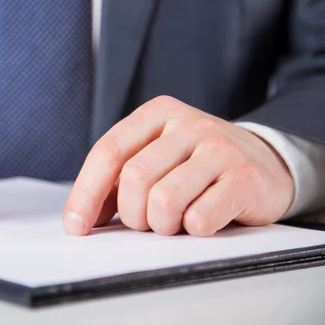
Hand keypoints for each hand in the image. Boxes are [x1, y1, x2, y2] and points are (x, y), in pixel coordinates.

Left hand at [63, 96, 293, 236]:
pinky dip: (193, 229)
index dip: (86, 193)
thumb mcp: (156, 157)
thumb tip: (81, 218)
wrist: (266, 163)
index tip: (76, 226)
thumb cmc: (196, 165)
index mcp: (157, 114)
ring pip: (164, 200)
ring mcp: (219, 148)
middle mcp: (188, 123)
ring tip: (174, 221)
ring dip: (162, 224)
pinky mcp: (244, 177)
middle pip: (134, 179)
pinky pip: (200, 217)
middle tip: (146, 222)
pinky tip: (202, 220)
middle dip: (132, 214)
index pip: (108, 152)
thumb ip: (118, 180)